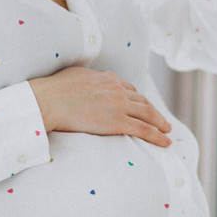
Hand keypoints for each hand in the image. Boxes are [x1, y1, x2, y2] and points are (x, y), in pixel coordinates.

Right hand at [28, 67, 171, 146]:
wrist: (49, 100)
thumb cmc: (53, 90)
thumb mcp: (75, 75)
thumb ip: (86, 79)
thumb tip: (83, 82)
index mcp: (107, 78)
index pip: (129, 89)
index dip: (138, 100)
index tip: (143, 106)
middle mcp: (117, 89)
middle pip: (143, 101)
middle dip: (154, 111)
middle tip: (163, 120)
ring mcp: (119, 105)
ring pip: (148, 114)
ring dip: (161, 123)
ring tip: (167, 130)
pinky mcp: (118, 122)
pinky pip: (144, 130)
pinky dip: (158, 136)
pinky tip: (165, 141)